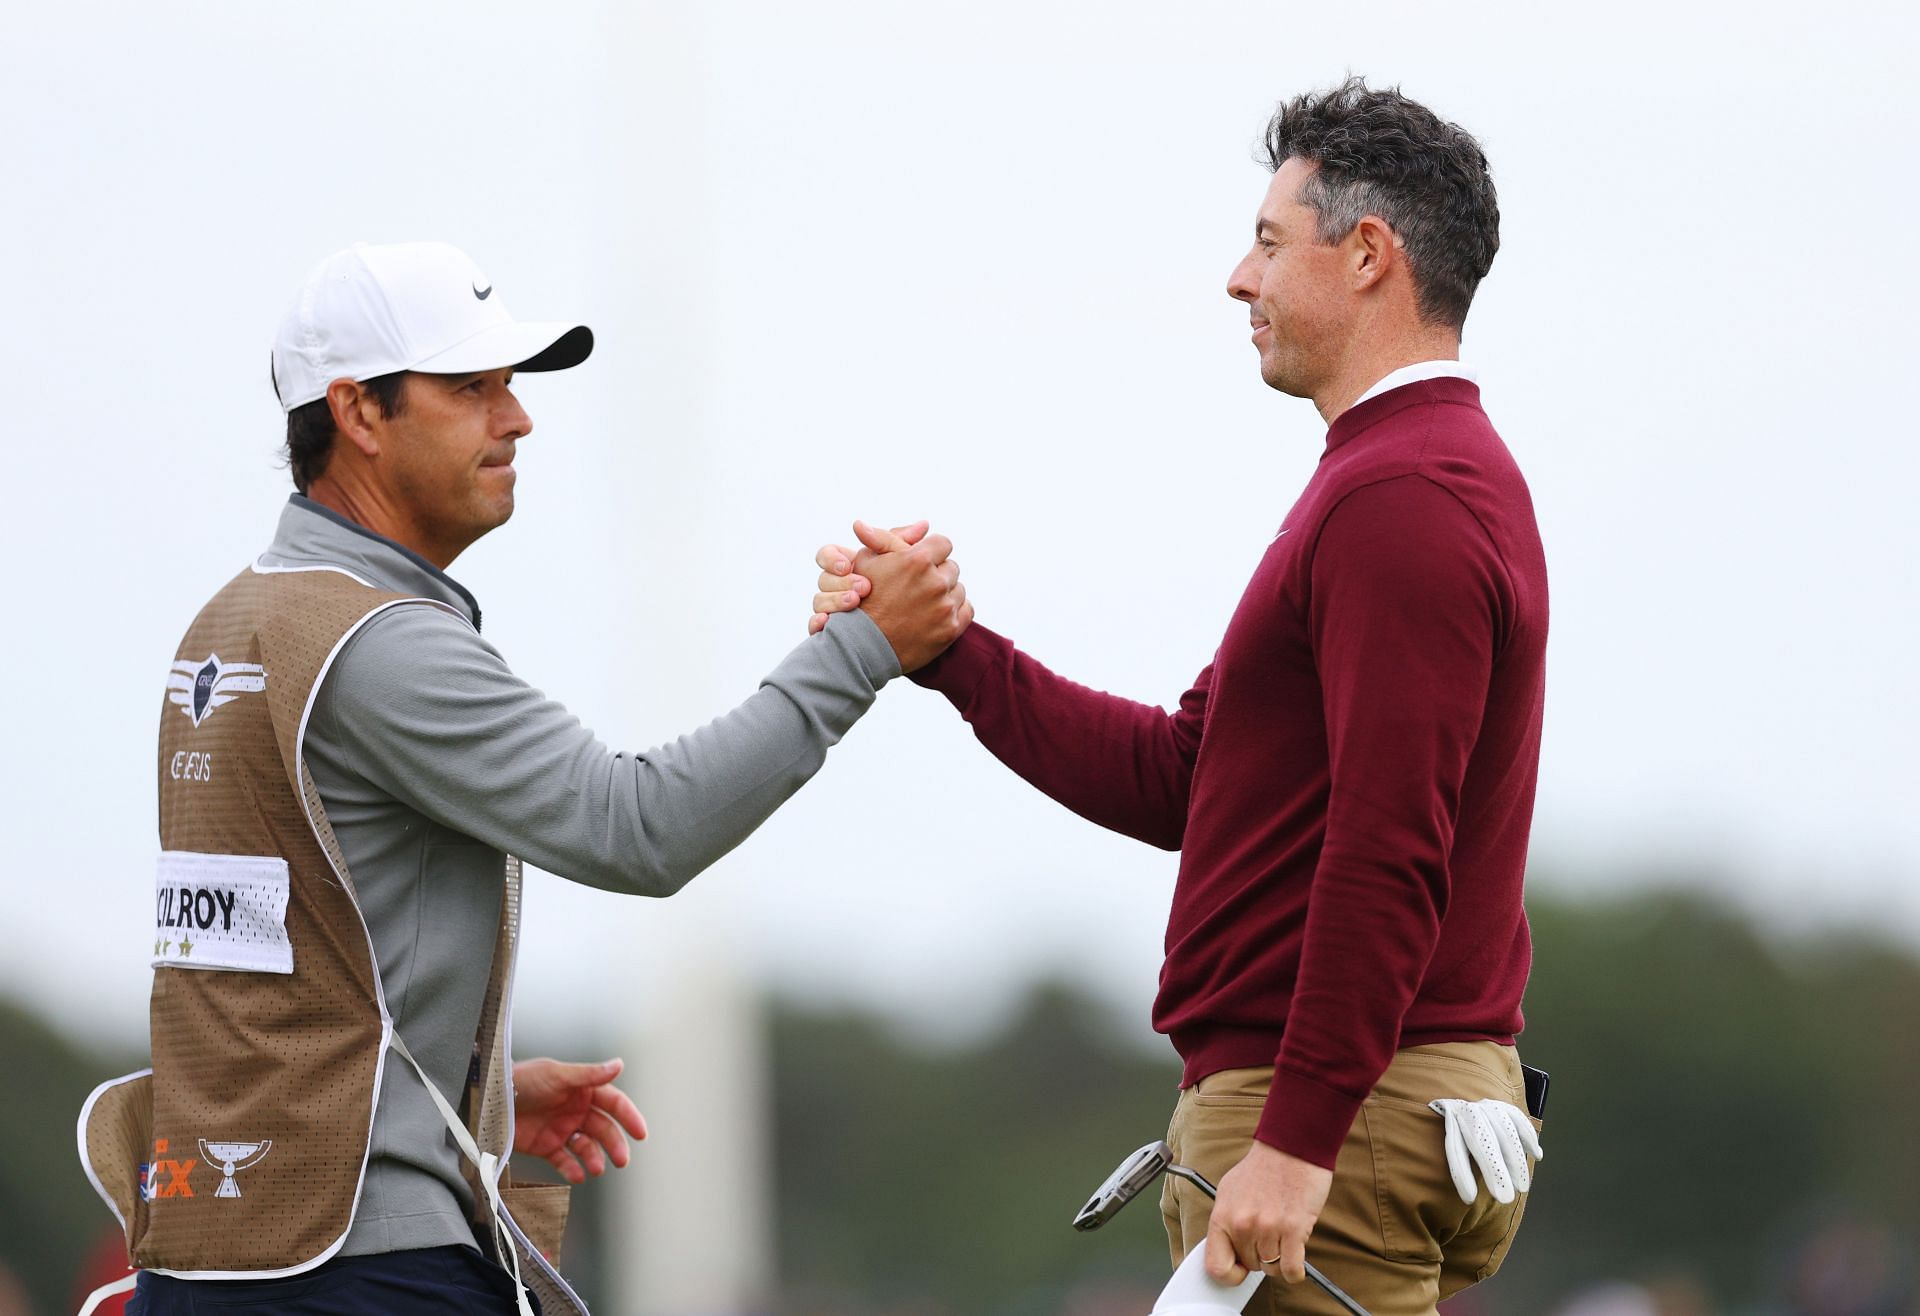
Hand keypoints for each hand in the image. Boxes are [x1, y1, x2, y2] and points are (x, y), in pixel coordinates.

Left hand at [512, 1057, 647, 1184]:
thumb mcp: (556, 1075)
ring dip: (594, 1158)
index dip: (629, 1116)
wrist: (487, 1100)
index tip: (640, 1133)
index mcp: (582, 1090)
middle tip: (622, 1160)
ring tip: (596, 1169)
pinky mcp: (545, 1146)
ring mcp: (561, 1129)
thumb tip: (619, 1064)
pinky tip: (577, 1175)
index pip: (614, 1103)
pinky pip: (564, 1161)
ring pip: (587, 1147)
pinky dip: (572, 1169)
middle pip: (604, 1129)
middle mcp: (575, 1109)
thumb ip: (589, 1074)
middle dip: (614, 1145)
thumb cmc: (521, 1080)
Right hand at [814, 520, 972, 671]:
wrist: (862, 646)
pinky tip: (935, 615)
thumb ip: (888, 537)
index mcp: (917, 559)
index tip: (921, 562)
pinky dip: (954, 611)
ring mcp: (945, 606)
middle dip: (937, 573)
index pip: (943, 543)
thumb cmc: (861, 600)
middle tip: (918, 586)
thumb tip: (921, 523)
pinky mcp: (951, 628)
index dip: (931, 551)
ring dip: (945, 593)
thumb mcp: (866, 561)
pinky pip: (966, 609)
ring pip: (959, 589)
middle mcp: (935, 581)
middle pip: (951, 567)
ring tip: (923, 603)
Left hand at [1204, 1140, 1331, 1286]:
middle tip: (1268, 1236)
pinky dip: (1295, 1270)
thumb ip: (1227, 1221)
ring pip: (1272, 1269)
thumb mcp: (1229, 1191)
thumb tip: (1227, 1250)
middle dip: (1260, 1257)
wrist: (1291, 1147)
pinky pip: (1291, 1270)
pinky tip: (1297, 1254)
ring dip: (1279, 1258)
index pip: (1215, 1266)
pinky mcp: (1294, 1230)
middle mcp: (1242, 1225)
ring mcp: (1268, 1228)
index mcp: (1222, 1216)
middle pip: (1250, 1266)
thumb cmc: (1263, 1169)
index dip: (1229, 1274)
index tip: (1240, 1268)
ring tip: (1282, 1235)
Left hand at [1428, 1098, 1541, 1203]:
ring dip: (1516, 1161)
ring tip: (1522, 1187)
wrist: (1460, 1105)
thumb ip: (1458, 1164)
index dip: (1462, 1174)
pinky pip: (1519, 1119)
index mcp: (1449, 1122)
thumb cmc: (1457, 1137)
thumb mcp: (1450, 1145)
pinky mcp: (1504, 1105)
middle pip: (1481, 1140)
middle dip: (1494, 1170)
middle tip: (1505, 1198)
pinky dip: (1529, 1137)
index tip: (1470, 1199)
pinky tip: (1536, 1155)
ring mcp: (1487, 1106)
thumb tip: (1466, 1197)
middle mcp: (1468, 1112)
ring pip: (1504, 1131)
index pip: (1455, 1149)